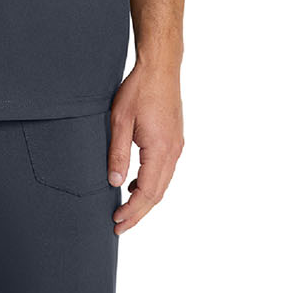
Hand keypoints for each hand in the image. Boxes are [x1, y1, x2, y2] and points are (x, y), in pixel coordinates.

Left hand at [107, 64, 184, 233]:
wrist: (160, 67)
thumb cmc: (139, 90)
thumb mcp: (120, 120)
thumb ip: (118, 153)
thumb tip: (115, 183)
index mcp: (160, 150)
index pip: (148, 192)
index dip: (133, 211)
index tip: (117, 222)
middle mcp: (173, 151)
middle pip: (157, 193)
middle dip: (139, 212)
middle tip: (120, 225)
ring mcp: (177, 145)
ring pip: (163, 183)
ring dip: (145, 199)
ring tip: (126, 209)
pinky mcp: (175, 138)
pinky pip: (165, 170)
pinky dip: (152, 183)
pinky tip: (136, 182)